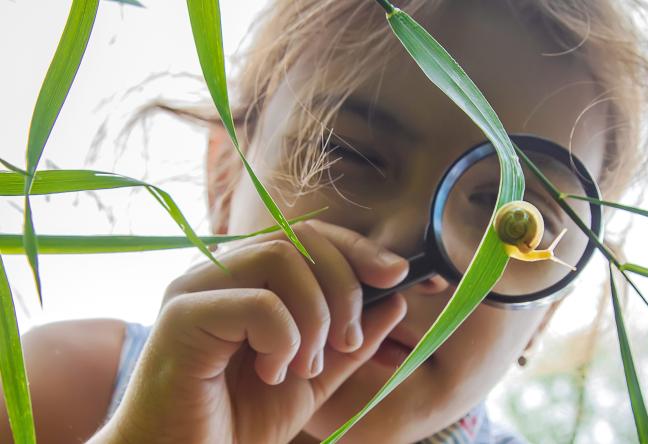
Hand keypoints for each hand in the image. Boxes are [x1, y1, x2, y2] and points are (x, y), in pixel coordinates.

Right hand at [93, 221, 408, 443]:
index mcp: (246, 278)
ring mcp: (196, 287)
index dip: (359, 250)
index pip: (310, 237)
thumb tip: (397, 300)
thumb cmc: (237, 420)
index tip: (399, 276)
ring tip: (303, 365)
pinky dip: (283, 339)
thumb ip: (350, 340)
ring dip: (313, 316)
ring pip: (281, 258)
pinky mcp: (182, 314)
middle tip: (348, 341)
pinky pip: (259, 303)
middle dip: (344, 287)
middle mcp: (219, 270)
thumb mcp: (312, 378)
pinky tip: (273, 372)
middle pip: (301, 238)